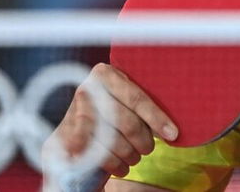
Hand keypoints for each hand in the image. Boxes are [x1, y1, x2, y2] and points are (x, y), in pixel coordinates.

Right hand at [45, 63, 178, 183]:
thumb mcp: (126, 101)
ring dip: (129, 155)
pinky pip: (96, 154)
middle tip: (147, 149)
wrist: (76, 129)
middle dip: (142, 141)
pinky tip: (120, 167)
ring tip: (133, 157)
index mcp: (106, 74)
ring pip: (113, 141)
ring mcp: (74, 113)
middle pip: (126, 122)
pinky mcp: (66, 136)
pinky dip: (111, 163)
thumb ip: (144, 106)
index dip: (156, 118)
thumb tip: (171, 129)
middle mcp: (88, 89)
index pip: (136, 98)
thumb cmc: (112, 113)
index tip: (172, 134)